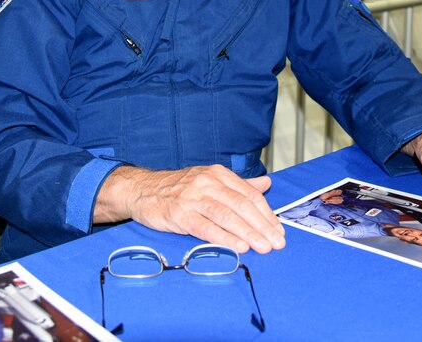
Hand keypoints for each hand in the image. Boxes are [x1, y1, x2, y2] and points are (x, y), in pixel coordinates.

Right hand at [95, 165, 286, 253]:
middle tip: (277, 243)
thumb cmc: (179, 188)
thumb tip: (266, 183)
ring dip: (248, 234)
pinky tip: (238, 247)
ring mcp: (193, 198)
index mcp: (218, 174)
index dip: (267, 214)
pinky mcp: (180, 214)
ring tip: (263, 247)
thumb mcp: (210, 180)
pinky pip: (206, 227)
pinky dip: (224, 238)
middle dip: (262, 226)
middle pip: (242, 206)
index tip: (279, 230)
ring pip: (227, 216)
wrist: (142, 190)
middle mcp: (208, 183)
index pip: (250, 194)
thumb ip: (240, 184)